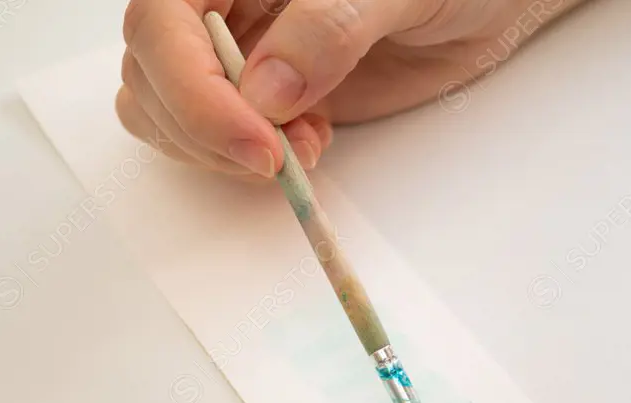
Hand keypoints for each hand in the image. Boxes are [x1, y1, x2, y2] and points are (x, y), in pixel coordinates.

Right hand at [116, 0, 585, 178]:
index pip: (160, 23)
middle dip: (206, 131)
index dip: (194, 91)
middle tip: (281, 158)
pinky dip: (244, 160)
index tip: (258, 144)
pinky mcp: (259, 97)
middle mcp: (219, 2)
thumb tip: (265, 91)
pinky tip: (307, 145)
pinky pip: (212, 137)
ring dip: (221, 151)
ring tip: (305, 147)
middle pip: (150, 74)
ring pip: (165, 111)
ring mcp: (235, 50)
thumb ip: (330, 26)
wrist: (481, 2)